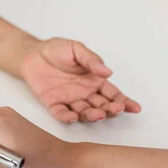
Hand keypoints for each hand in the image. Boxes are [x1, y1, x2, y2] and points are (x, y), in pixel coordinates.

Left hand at [21, 38, 140, 122]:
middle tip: (116, 109)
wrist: (32, 53)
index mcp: (93, 80)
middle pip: (101, 105)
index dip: (124, 101)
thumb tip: (108, 71)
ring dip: (92, 115)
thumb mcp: (76, 49)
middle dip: (110, 109)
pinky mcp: (54, 103)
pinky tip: (73, 117)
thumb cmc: (57, 50)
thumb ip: (91, 60)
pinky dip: (67, 117)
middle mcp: (84, 93)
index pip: (112, 93)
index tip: (135, 108)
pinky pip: (61, 113)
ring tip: (98, 114)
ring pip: (84, 112)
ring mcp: (69, 100)